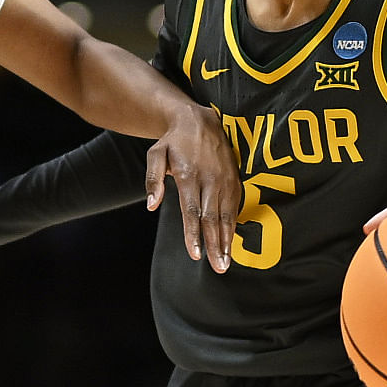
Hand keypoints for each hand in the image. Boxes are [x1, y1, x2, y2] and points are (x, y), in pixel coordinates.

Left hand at [148, 106, 236, 272]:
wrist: (200, 119)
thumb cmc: (174, 141)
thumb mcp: (156, 154)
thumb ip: (152, 180)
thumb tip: (151, 206)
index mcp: (189, 175)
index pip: (191, 211)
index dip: (194, 234)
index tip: (196, 254)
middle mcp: (210, 179)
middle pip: (212, 218)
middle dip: (215, 244)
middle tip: (218, 267)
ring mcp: (225, 180)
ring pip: (226, 215)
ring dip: (227, 240)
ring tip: (226, 262)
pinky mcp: (234, 179)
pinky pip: (235, 207)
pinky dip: (234, 226)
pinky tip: (232, 242)